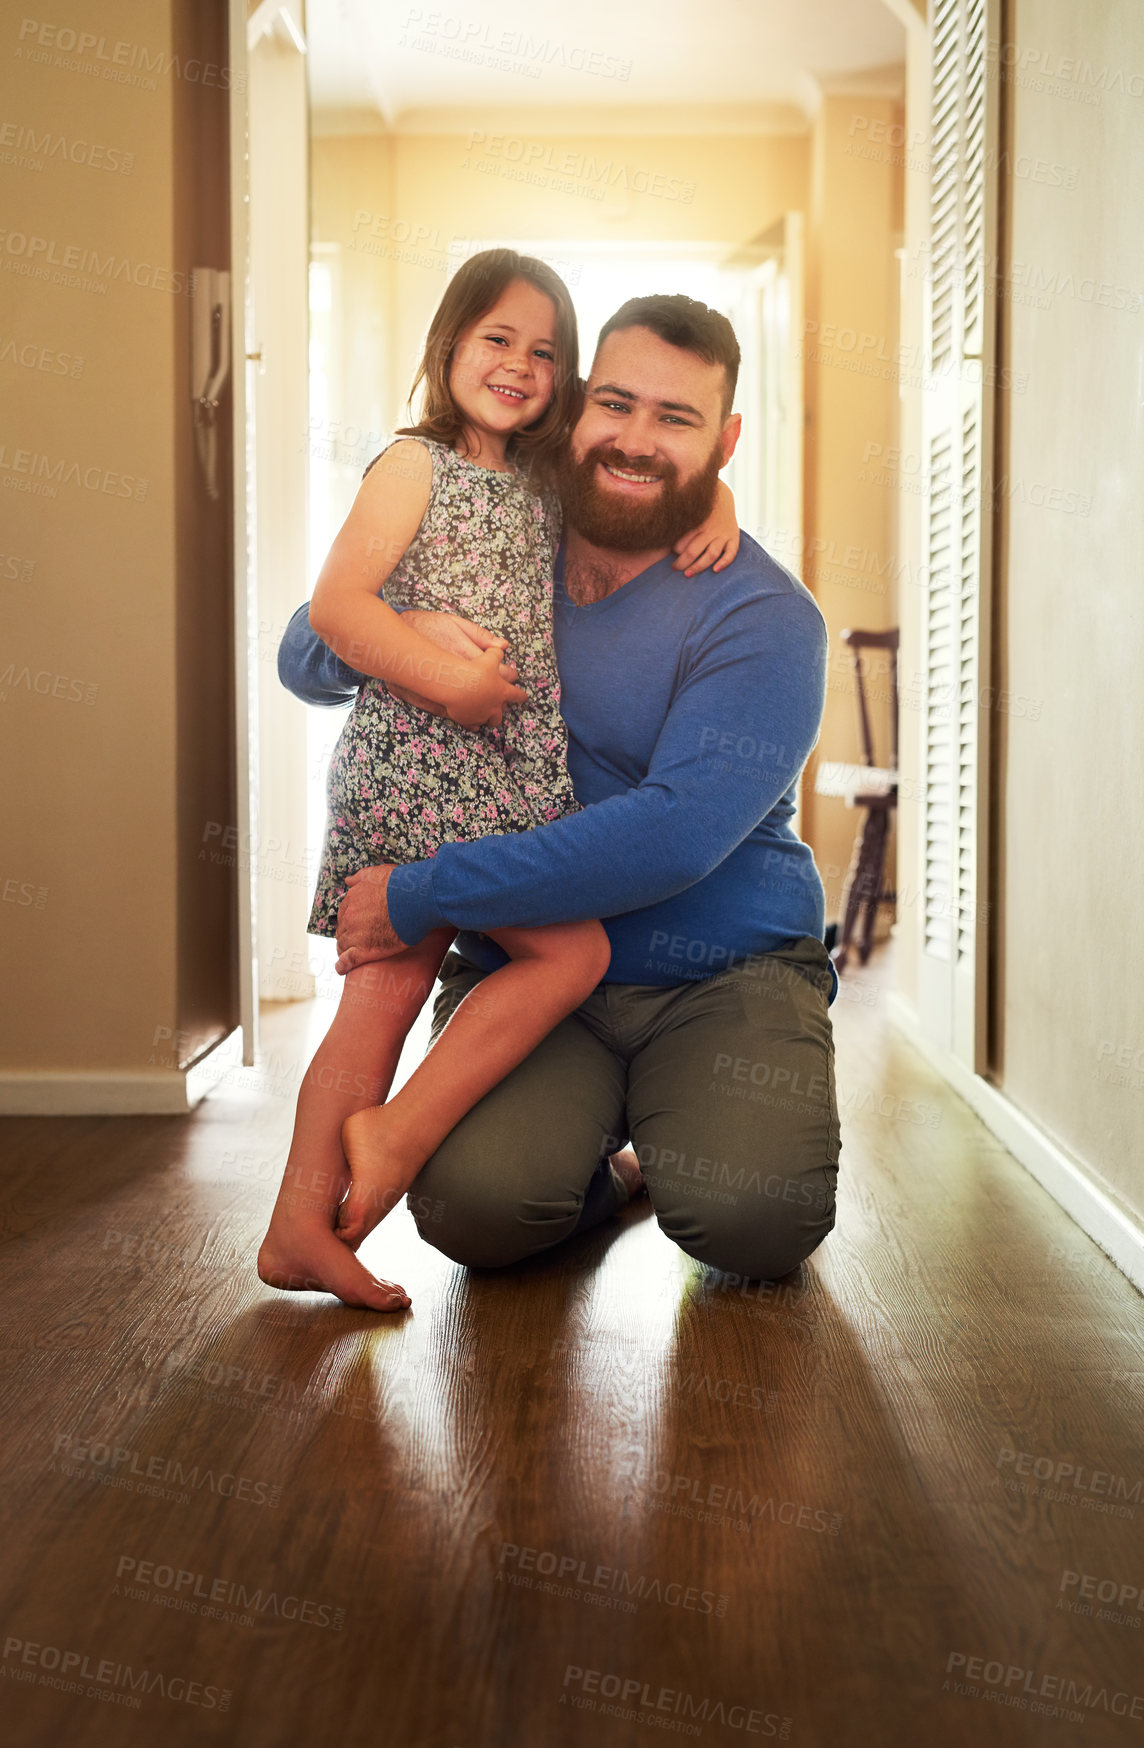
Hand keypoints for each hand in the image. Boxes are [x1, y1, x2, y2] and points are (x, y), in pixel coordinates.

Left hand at [334, 865, 404, 974]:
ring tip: (354, 954)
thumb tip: (347, 880)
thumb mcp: (377, 873)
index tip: (357, 925)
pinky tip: (342, 968)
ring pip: (344, 945)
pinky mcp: (365, 951)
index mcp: (351, 900)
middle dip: (349, 934)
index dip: (350, 921)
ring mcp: (355, 935)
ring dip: (346, 949)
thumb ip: (360, 877)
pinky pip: (348, 961)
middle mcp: (349, 917)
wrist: (417, 900)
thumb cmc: (400, 885)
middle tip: (360, 939)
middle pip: (343, 930)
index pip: (344, 914)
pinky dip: (343, 965)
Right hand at [385, 609, 523, 721]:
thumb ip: (480, 635)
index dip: (509, 675)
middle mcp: (460, 676)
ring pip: (476, 709)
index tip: (513, 676)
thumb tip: (503, 646)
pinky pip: (457, 716)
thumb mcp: (454, 623)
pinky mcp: (433, 700)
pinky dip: (469, 721)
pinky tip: (476, 724)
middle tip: (510, 697)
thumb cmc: (424, 627)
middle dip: (503, 697)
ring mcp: (447, 691)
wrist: (396, 640)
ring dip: (489, 712)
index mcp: (468, 656)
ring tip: (496, 713)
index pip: (498, 670)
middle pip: (491, 693)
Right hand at [446, 644, 527, 729]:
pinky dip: (474, 723)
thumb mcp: (488, 656)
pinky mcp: (467, 719)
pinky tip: (474, 724)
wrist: (456, 683)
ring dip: (489, 717)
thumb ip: (496, 651)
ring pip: (489, 721)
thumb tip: (504, 646)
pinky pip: (472, 725)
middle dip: (503, 709)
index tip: (524, 696)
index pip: (516, 694)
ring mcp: (481, 714)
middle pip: (502, 712)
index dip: (520, 695)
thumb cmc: (474, 669)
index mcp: (502, 691)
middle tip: (502, 706)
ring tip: (487, 715)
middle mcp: (494, 706)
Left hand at [672, 478, 739, 576]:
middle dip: (682, 562)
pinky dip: (724, 562)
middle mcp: (710, 529)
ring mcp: (722, 534)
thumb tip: (659, 534)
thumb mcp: (685, 511)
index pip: (681, 542)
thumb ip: (675, 523)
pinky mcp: (733, 537)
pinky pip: (731, 552)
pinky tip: (715, 570)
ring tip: (687, 574)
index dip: (674, 549)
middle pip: (693, 551)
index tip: (670, 553)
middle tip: (674, 568)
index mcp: (695, 522)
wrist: (721, 496)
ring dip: (699, 566)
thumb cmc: (698, 510)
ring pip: (711, 554)